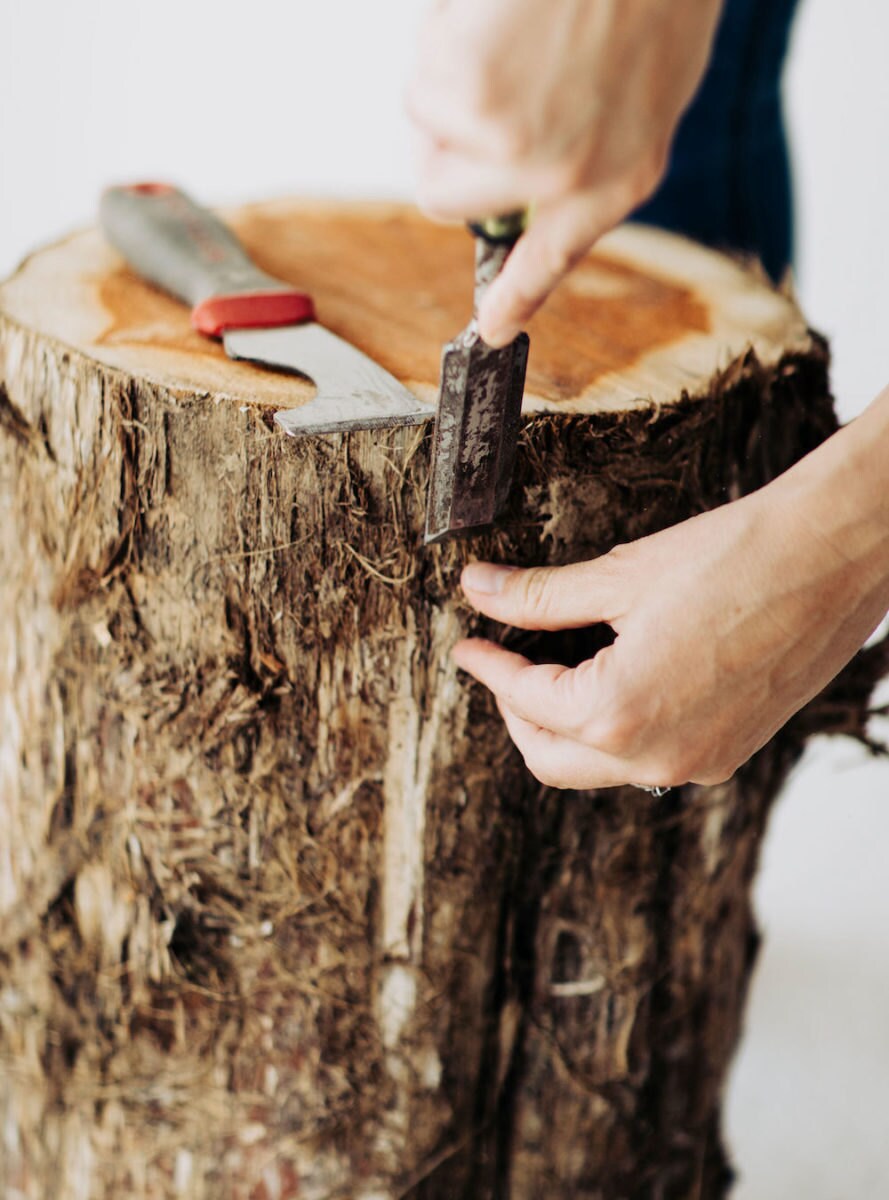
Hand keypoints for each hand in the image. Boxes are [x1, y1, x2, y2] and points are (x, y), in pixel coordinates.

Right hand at [407, 0, 721, 345]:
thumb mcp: (650, 83)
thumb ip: (594, 142)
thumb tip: (536, 168)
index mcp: (617, 176)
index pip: (550, 261)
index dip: (514, 298)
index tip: (494, 329)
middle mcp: (561, 178)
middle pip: (445, 197)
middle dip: (441, 143)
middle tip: (468, 87)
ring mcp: (511, 146)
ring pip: (426, 129)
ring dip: (447, 74)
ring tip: (508, 25)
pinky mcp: (469, 103)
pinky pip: (420, 82)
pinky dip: (443, 40)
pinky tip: (492, 14)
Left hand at [452, 438, 888, 789]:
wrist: (833, 553)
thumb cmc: (734, 556)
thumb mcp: (619, 575)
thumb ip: (539, 596)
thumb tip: (478, 589)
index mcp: (618, 714)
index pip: (525, 700)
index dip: (489, 668)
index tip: (469, 645)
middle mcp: (657, 758)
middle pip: (551, 759)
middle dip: (518, 712)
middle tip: (505, 663)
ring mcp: (700, 763)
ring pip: (600, 767)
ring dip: (566, 727)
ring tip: (556, 670)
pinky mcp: (731, 752)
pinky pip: (651, 759)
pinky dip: (617, 731)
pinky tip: (616, 681)